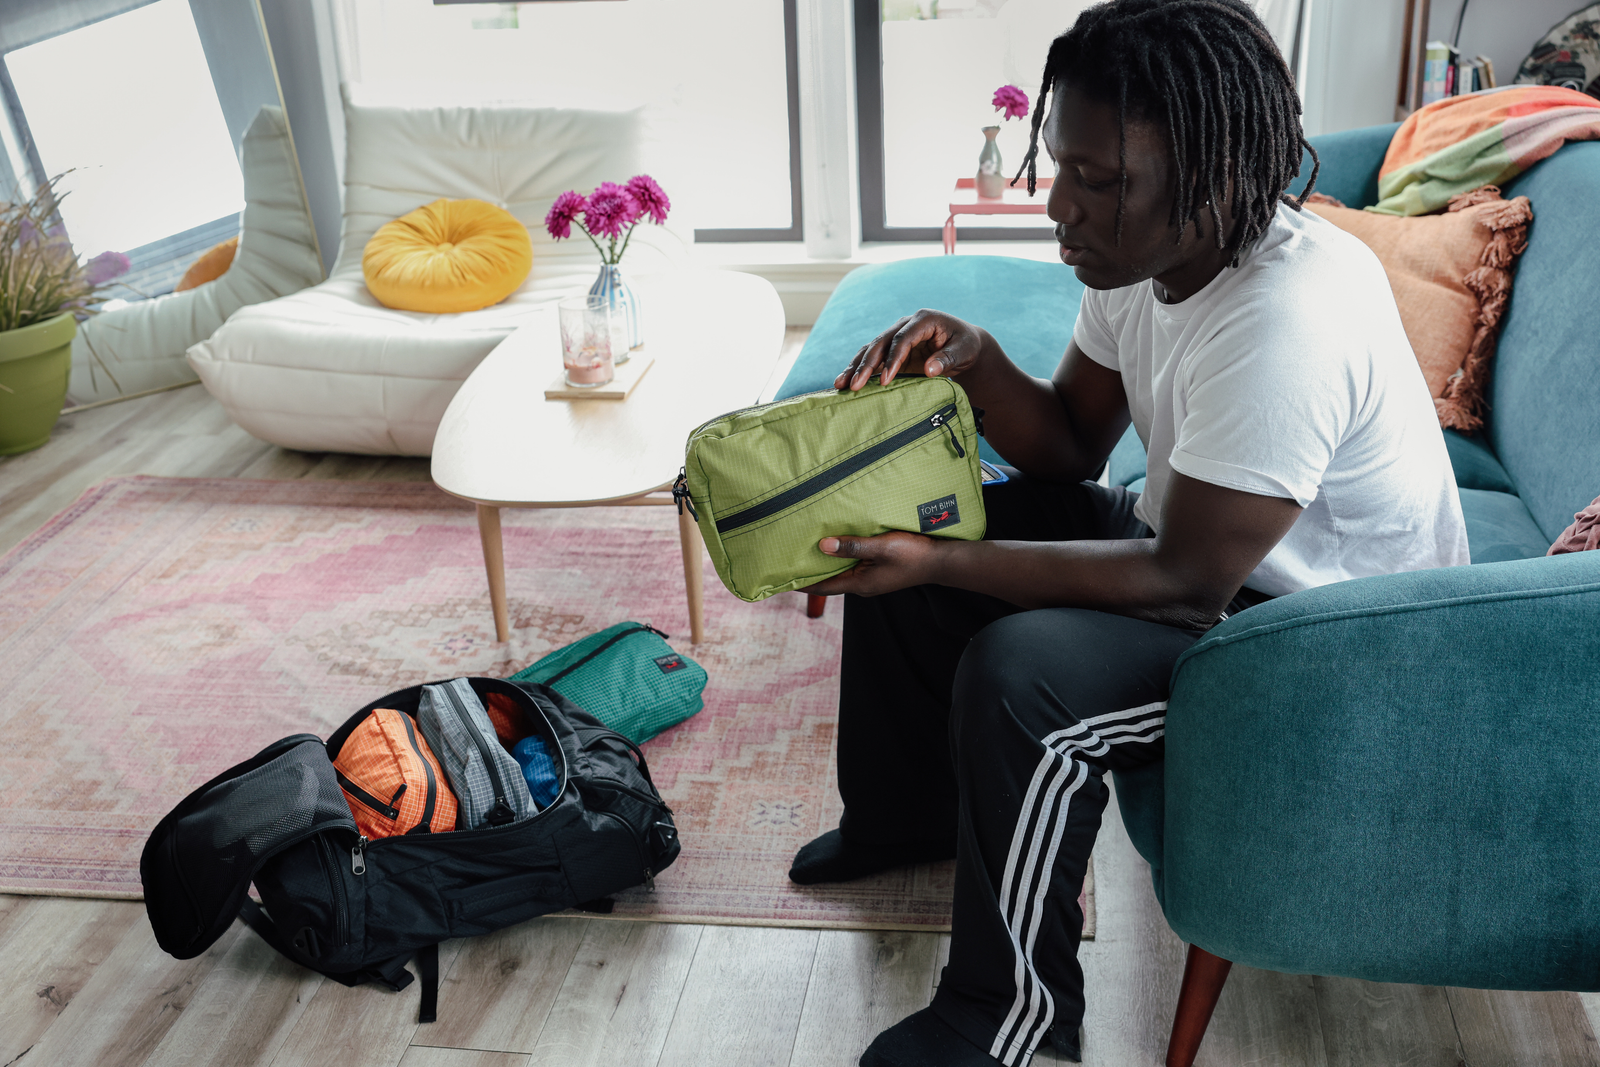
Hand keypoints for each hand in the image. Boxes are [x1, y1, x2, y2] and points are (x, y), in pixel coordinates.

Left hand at [801, 531, 943, 597]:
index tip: (781, 579)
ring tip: (807, 551)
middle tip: (789, 560)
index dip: (801, 584)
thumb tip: (823, 546)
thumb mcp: (881, 547)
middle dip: (810, 572)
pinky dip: (841, 559)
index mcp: (860, 584)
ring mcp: (871, 580)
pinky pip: (853, 567)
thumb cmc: (913, 555)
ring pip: (841, 573)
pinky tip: (837, 547)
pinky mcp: (879, 572)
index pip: (822, 588)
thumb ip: (852, 546)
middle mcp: (863, 585)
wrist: (940, 561)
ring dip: (826, 564)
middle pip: (829, 581)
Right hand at [833, 310, 988, 391]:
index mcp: (923, 319)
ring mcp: (897, 336)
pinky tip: (846, 381)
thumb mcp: (964, 351)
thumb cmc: (966, 345)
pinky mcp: (893, 350)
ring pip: (871, 349)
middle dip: (866, 365)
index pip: (902, 339)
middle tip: (855, 385)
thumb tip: (930, 370)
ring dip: (856, 366)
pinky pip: (873, 358)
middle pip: (881, 343)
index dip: (892, 359)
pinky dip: (860, 369)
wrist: (964, 344)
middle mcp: (905, 324)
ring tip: (840, 384)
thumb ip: (947, 359)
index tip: (885, 380)